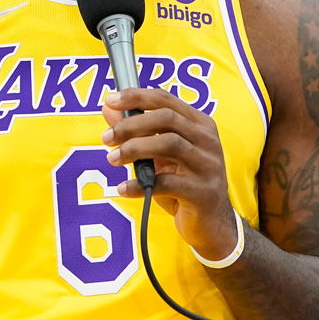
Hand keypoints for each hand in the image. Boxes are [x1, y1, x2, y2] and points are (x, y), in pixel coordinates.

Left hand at [101, 88, 239, 259]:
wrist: (211, 223)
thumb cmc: (183, 183)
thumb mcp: (159, 155)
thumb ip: (137, 131)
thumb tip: (108, 110)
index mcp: (199, 124)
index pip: (166, 99)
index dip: (136, 96)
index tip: (110, 101)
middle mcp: (207, 140)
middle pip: (167, 118)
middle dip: (131, 124)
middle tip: (106, 137)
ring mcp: (207, 165)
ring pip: (169, 144)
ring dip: (134, 149)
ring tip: (112, 159)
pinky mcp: (202, 191)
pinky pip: (167, 183)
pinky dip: (140, 184)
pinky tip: (123, 189)